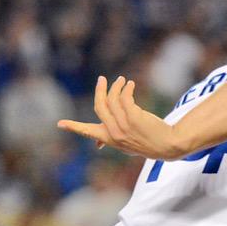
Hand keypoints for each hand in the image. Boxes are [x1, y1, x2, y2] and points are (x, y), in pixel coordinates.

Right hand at [57, 76, 184, 158]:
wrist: (166, 146)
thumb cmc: (146, 144)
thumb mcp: (125, 146)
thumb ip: (110, 140)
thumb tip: (97, 144)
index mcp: (109, 139)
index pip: (87, 131)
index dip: (74, 126)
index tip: (60, 124)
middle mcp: (114, 132)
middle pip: (100, 106)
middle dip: (100, 90)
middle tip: (102, 79)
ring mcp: (124, 125)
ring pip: (113, 99)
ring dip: (116, 86)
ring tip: (122, 80)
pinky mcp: (134, 117)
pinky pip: (125, 97)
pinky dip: (127, 88)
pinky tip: (131, 85)